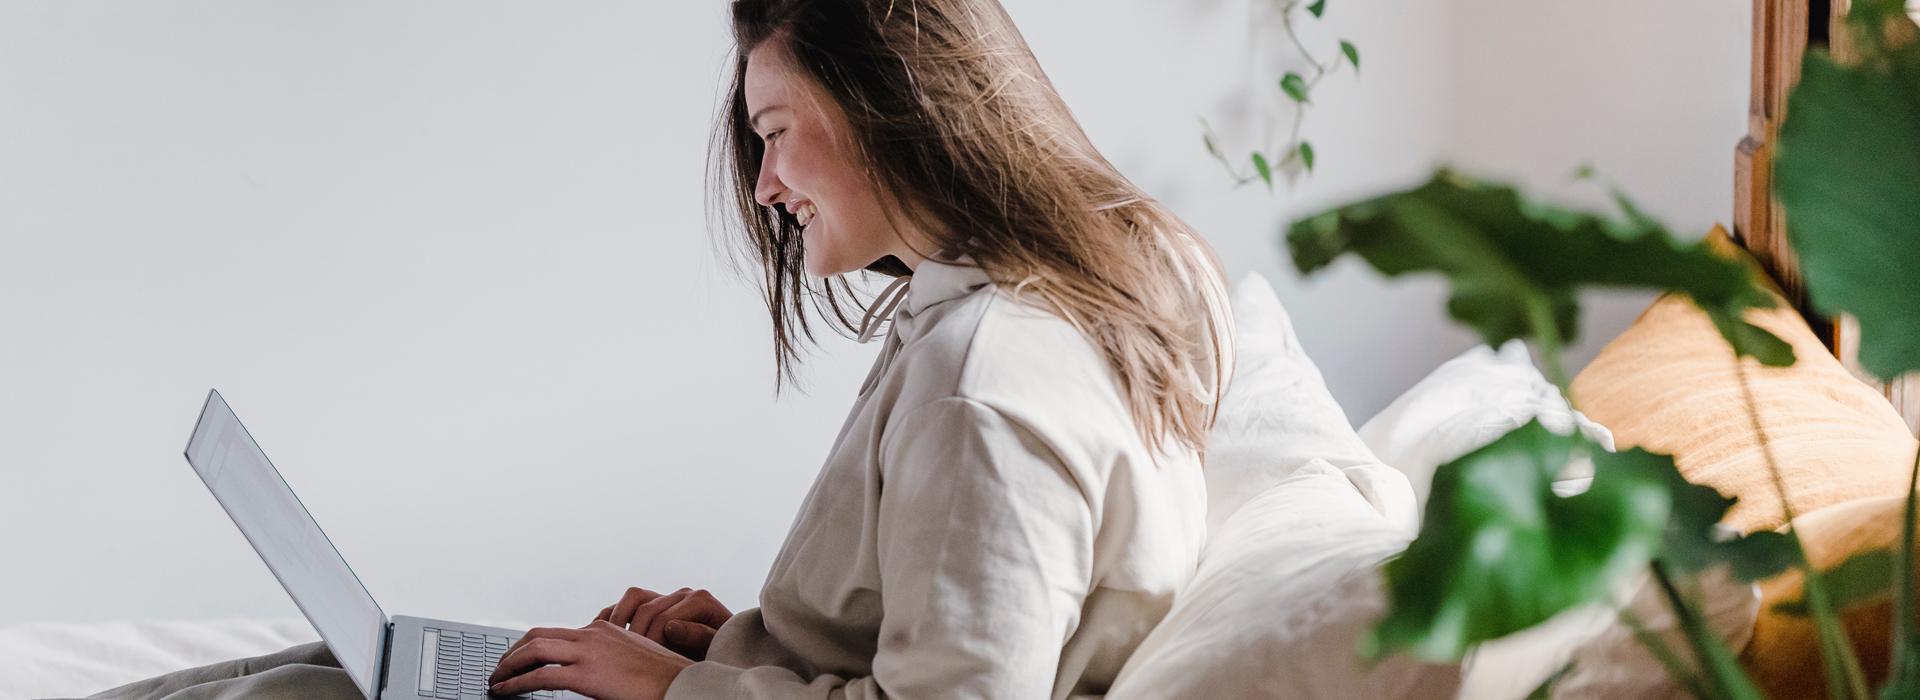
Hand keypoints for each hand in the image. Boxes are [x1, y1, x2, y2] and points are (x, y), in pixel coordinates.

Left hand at [489, 621, 690, 699]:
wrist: (682, 684)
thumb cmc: (664, 677)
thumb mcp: (632, 658)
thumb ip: (607, 659)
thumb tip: (592, 673)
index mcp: (604, 628)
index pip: (557, 632)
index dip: (532, 645)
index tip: (520, 658)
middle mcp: (593, 634)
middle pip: (538, 635)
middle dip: (513, 651)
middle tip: (500, 667)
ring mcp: (589, 652)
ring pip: (534, 650)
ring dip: (508, 665)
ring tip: (496, 680)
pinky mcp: (587, 675)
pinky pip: (541, 676)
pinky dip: (517, 683)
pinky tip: (506, 692)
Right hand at [595, 586, 732, 660]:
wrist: (724, 647)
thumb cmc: (722, 649)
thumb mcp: (716, 645)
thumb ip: (698, 635)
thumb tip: (672, 626)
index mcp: (699, 600)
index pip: (664, 619)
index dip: (652, 644)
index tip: (645, 664)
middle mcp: (682, 594)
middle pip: (646, 609)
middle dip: (635, 637)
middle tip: (628, 659)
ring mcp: (667, 596)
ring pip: (633, 597)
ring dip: (619, 620)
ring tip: (613, 643)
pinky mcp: (654, 601)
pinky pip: (628, 601)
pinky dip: (614, 613)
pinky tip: (603, 630)